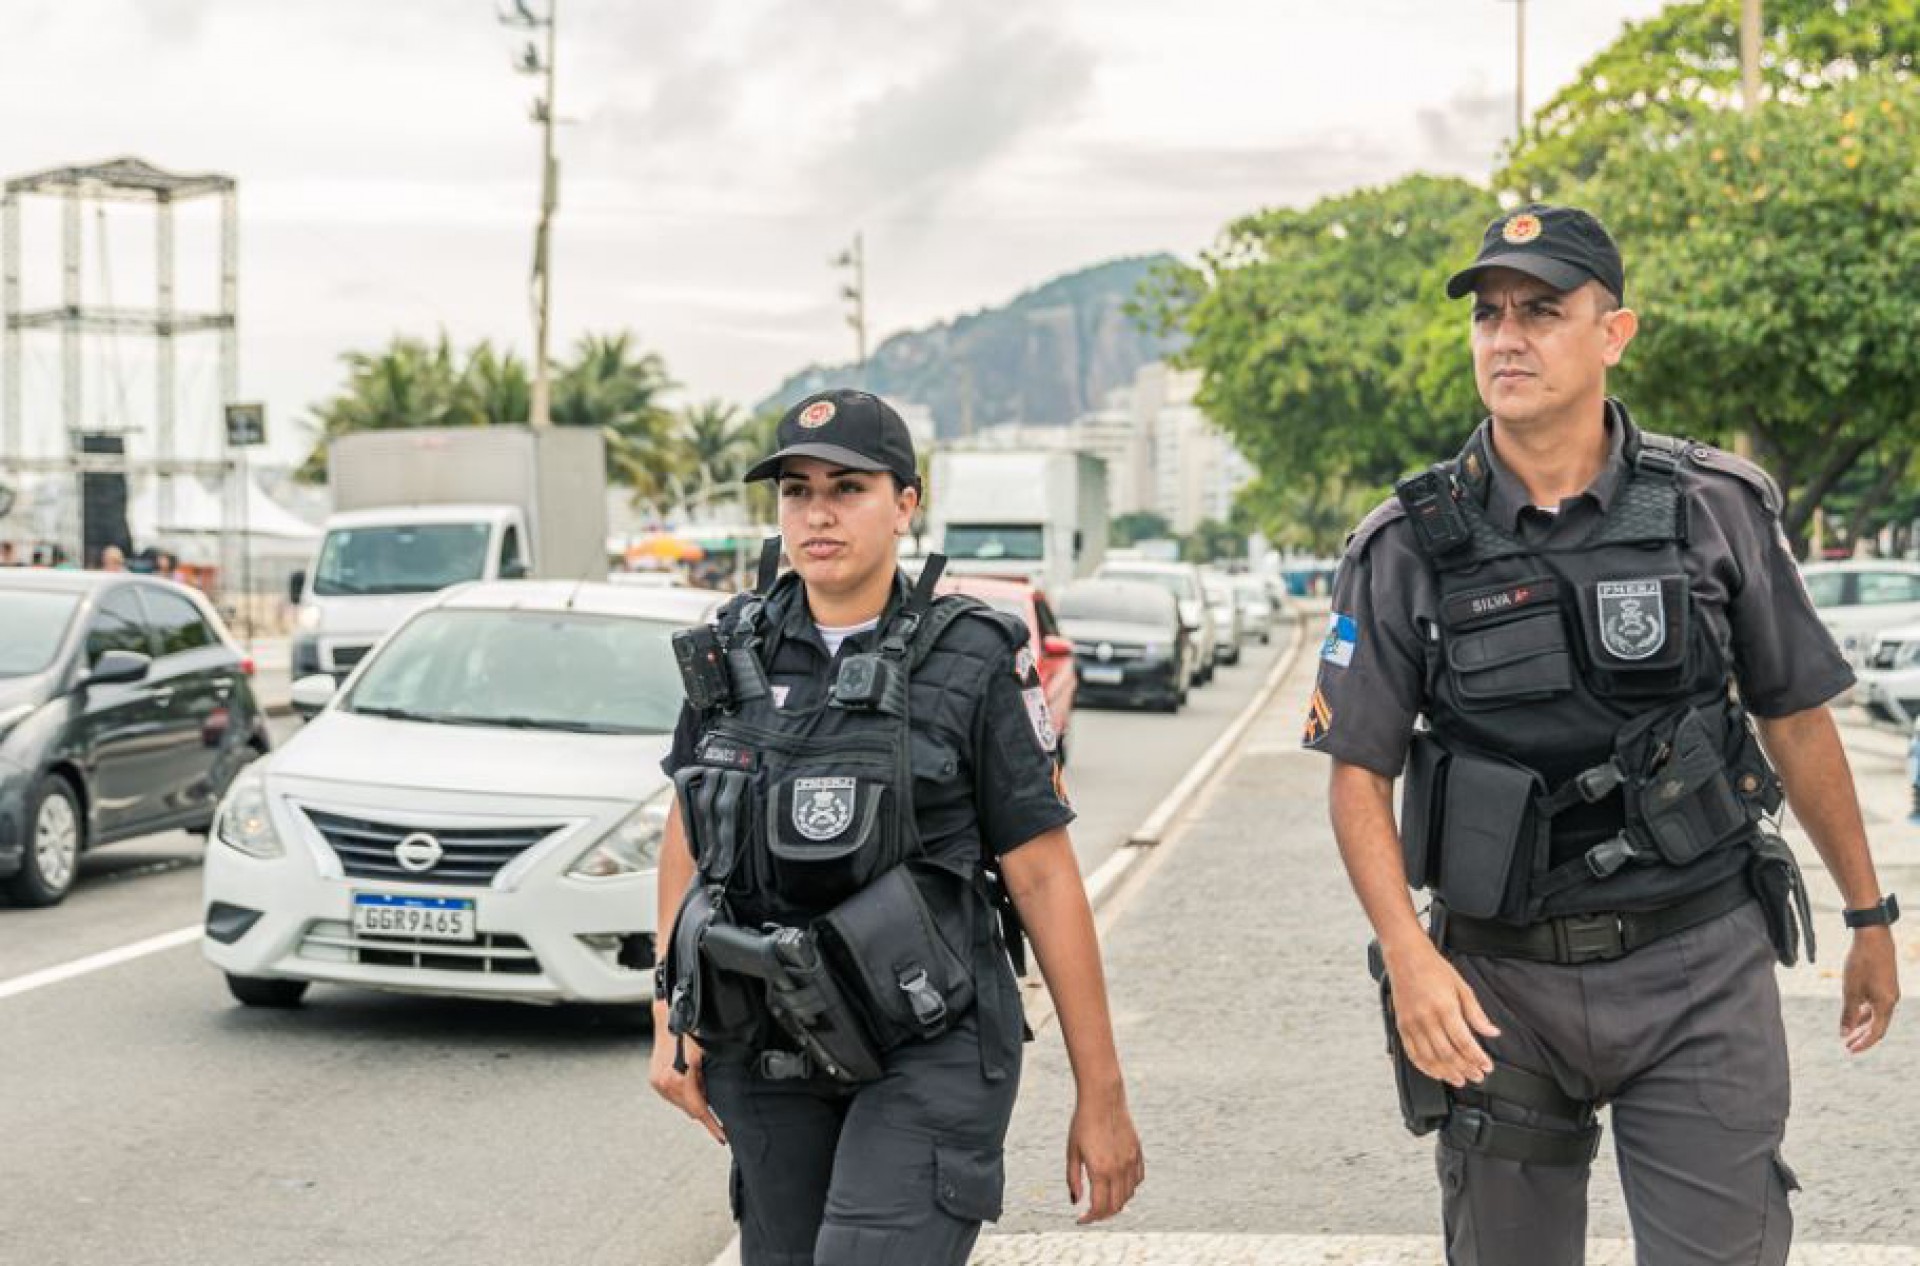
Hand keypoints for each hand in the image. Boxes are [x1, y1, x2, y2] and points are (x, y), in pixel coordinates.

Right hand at [649, 1010, 726, 1144]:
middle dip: (705, 1108)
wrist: (668, 1015)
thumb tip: (717, 1099)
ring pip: (682, 1103)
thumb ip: (708, 1080)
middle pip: (690, 1109)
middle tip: (717, 1101)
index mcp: (678, 1080)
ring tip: (704, 1085)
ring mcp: (658, 1082)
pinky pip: (674, 1095)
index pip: (699, 1111)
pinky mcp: (655, 1079)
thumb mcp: (704, 1055)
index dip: (712, 1125)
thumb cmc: (687, 1029)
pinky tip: (693, 1084)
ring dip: (695, 1099)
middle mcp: (664, 1084)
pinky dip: (686, 1094)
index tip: (722, 1136)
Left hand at [1065, 1085, 1143, 1224]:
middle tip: (1090, 1213)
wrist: (1103, 1099)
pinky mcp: (1137, 1153)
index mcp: (1100, 1171)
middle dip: (1102, 1215)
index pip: (1099, 1208)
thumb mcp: (1072, 1152)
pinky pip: (1138, 1180)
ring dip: (1116, 1203)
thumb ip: (1073, 1179)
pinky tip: (1118, 1185)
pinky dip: (1129, 1188)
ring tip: (1103, 1200)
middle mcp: (1119, 1169)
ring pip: (1129, 1195)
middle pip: (1116, 1206)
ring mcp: (1131, 1161)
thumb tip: (1075, 1201)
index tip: (1080, 1219)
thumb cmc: (1083, 1123)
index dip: (1089, 1219)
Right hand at [1385, 939, 1500, 1087]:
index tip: (1487, 1066)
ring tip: (1460, 1079)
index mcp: (1445, 1008)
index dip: (1477, 1058)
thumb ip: (1477, 1014)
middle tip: (1477, 1076)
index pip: (1464, 1042)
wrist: (1406, 956)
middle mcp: (1426, 1019)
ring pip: (1430, 1058)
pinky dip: (1425, 1067)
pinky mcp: (1401, 1026)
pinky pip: (1412, 1054)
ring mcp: (1412, 1024)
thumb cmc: (1434, 969)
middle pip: (1448, 1054)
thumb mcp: (1462, 987)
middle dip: (1465, 1069)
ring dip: (1446, 1073)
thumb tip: (1492, 1032)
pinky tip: (1436, 1072)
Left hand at [1840, 926, 1899, 1054]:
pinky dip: (1865, 1011)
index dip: (1863, 1043)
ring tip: (1848, 1032)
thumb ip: (1848, 1013)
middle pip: (1877, 1026)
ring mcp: (1889, 992)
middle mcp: (1891, 1000)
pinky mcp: (1885, 984)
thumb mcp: (1850, 990)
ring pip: (1876, 1015)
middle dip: (1862, 1036)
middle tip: (1847, 1045)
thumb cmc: (1860, 963)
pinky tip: (1854, 1013)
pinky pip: (1876, 1004)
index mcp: (1885, 1005)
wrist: (1873, 937)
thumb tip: (1844, 1033)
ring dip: (1862, 1024)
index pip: (1876, 1032)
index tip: (1849, 1050)